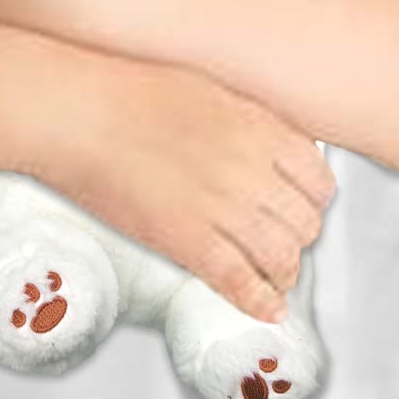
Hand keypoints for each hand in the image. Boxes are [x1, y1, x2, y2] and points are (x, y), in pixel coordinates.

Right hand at [31, 49, 336, 321]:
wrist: (78, 114)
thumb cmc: (129, 93)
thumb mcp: (209, 90)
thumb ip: (251, 122)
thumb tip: (277, 149)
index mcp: (260, 128)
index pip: (319, 181)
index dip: (314, 201)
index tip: (303, 207)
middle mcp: (251, 170)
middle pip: (305, 223)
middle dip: (298, 237)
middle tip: (284, 241)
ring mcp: (221, 208)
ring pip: (281, 257)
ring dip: (283, 272)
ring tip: (276, 276)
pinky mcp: (186, 241)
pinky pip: (239, 282)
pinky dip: (259, 302)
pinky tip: (267, 307)